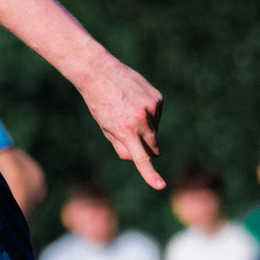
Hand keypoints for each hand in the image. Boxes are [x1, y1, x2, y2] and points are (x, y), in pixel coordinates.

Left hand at [81, 58, 164, 190]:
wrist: (100, 72)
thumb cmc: (99, 104)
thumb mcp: (106, 128)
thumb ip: (122, 146)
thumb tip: (137, 157)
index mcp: (125, 131)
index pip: (141, 158)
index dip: (150, 175)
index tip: (160, 186)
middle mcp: (142, 120)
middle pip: (154, 148)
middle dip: (148, 150)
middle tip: (132, 138)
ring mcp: (153, 108)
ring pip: (155, 131)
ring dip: (146, 127)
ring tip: (127, 110)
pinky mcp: (158, 98)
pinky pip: (157, 115)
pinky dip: (149, 113)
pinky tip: (135, 101)